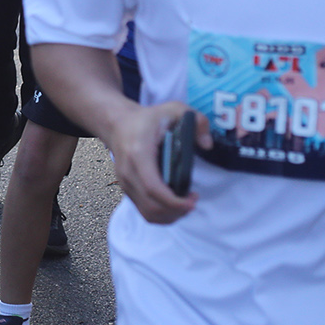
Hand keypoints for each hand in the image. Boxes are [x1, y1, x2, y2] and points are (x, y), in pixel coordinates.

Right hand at [104, 101, 208, 223]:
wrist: (117, 124)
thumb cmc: (147, 119)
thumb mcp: (173, 109)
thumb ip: (196, 120)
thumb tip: (207, 144)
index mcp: (139, 154)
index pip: (153, 187)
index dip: (173, 201)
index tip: (193, 200)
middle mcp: (128, 172)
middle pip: (151, 205)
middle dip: (176, 211)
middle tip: (193, 201)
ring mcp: (125, 183)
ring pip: (147, 212)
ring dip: (170, 216)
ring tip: (185, 205)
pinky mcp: (127, 189)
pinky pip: (144, 211)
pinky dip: (161, 215)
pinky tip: (174, 205)